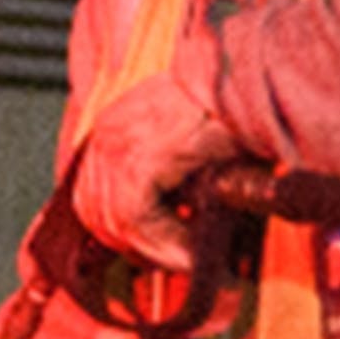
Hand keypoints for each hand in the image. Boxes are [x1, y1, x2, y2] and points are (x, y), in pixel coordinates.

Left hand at [68, 69, 245, 273]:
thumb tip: (175, 218)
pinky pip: (139, 221)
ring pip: (115, 223)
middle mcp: (106, 135)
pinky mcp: (138, 163)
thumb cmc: (229, 109)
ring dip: (153, 250)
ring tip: (187, 259)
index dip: (117, 228)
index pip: (92, 193)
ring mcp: (117, 148)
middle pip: (94, 212)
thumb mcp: (187, 138)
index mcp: (114, 126)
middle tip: (170, 259)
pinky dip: (165, 243)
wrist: (247, 79)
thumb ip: (170, 175)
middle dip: (130, 244)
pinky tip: (192, 251)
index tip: (149, 248)